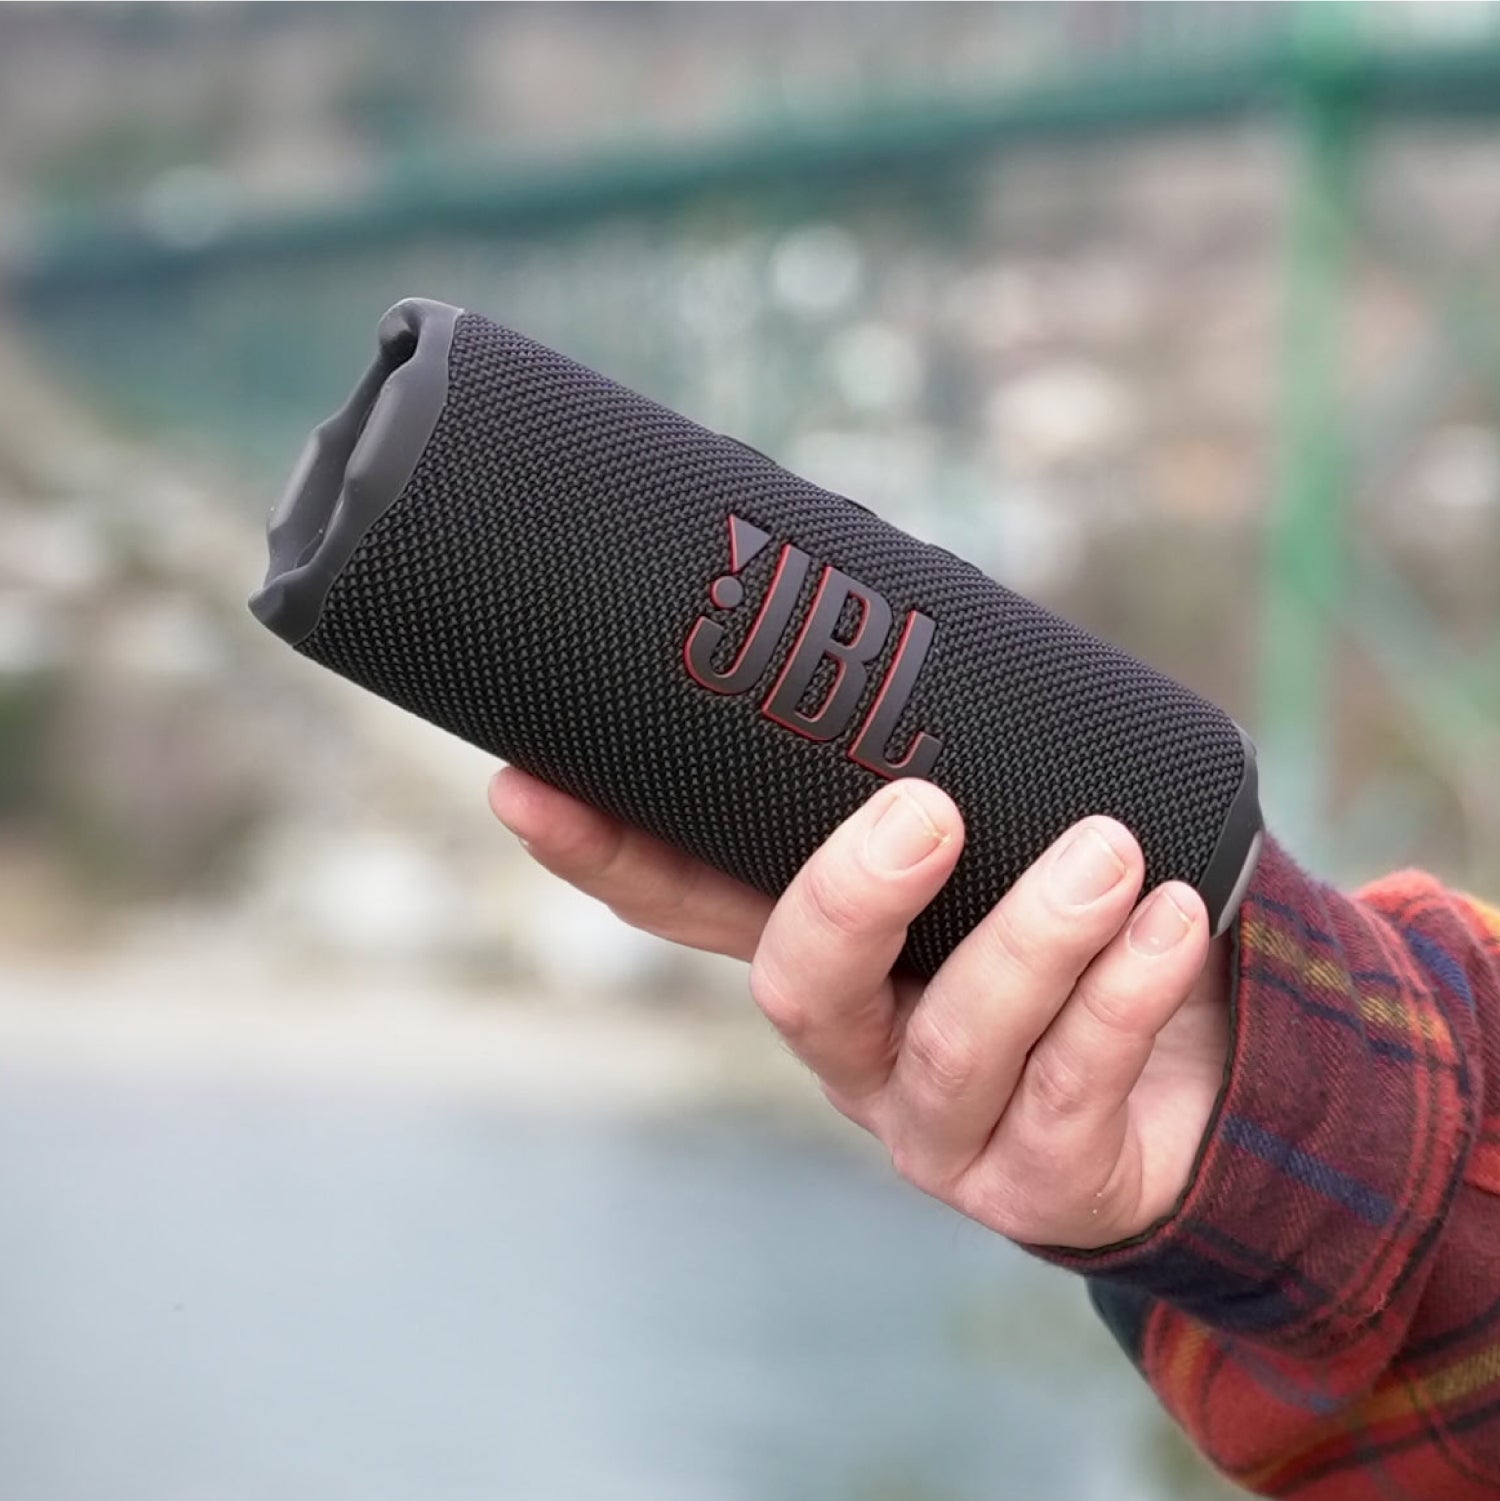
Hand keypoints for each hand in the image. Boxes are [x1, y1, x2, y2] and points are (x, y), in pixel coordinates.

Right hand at [489, 768, 1229, 1249]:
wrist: (1201, 1074)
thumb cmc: (1075, 927)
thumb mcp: (1001, 840)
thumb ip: (952, 756)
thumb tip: (907, 596)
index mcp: (825, 957)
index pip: (687, 906)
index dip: (605, 853)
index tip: (529, 784)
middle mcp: (857, 1048)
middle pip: (798, 990)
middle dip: (849, 901)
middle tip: (924, 810)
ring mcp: (940, 1125)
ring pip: (952, 1044)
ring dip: (1030, 943)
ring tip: (1108, 854)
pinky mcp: (1043, 1179)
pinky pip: (1071, 1092)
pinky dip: (1121, 998)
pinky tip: (1171, 919)